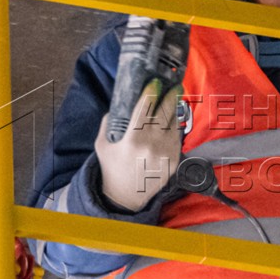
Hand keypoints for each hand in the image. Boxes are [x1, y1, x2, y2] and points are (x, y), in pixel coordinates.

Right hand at [95, 81, 181, 211]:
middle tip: (173, 85)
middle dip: (170, 96)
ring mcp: (166, 153)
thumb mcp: (102, 144)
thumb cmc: (112, 167)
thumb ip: (108, 123)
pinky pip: (177, 137)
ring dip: (174, 109)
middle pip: (165, 112)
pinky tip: (171, 120)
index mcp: (133, 139)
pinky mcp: (174, 160)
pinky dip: (174, 127)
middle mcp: (152, 145)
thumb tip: (118, 105)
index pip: (145, 108)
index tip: (155, 83)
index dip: (151, 92)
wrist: (126, 196)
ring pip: (174, 123)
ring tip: (173, 99)